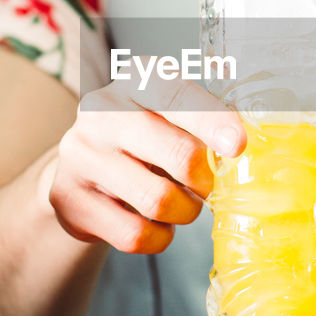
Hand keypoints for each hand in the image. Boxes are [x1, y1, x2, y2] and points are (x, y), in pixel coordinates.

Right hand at [47, 76, 245, 253]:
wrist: (81, 168)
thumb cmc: (144, 135)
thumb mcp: (170, 110)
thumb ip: (207, 116)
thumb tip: (246, 137)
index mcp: (136, 78)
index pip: (179, 95)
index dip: (213, 121)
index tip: (238, 145)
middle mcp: (102, 110)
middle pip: (179, 154)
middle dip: (206, 180)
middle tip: (207, 186)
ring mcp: (81, 154)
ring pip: (158, 201)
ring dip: (185, 211)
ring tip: (182, 204)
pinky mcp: (69, 198)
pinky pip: (134, 234)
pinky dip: (159, 237)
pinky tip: (156, 223)